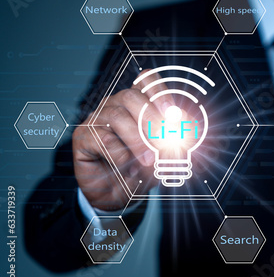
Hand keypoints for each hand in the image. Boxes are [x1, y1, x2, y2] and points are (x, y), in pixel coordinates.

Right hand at [73, 69, 171, 210]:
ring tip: (149, 161)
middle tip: (164, 143)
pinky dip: (121, 156)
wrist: (117, 195)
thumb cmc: (143, 169)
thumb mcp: (166, 156)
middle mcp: (115, 104)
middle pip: (131, 97)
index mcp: (138, 102)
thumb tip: (188, 131)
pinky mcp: (82, 137)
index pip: (146, 81)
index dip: (160, 93)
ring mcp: (96, 118)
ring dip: (137, 141)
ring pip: (117, 117)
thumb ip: (177, 142)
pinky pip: (104, 139)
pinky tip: (128, 168)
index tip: (173, 115)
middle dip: (151, 120)